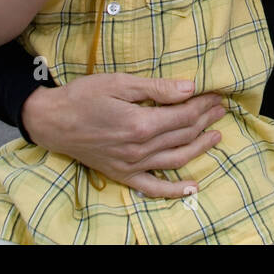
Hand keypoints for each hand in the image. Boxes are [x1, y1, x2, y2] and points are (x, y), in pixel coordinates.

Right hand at [22, 73, 226, 195]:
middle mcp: (139, 148)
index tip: (215, 95)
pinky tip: (192, 187)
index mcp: (140, 124)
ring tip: (216, 135)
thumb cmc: (84, 97)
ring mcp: (131, 165)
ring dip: (200, 147)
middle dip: (205, 120)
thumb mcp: (120, 83)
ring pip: (176, 159)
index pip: (184, 115)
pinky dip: (174, 190)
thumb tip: (190, 88)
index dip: (202, 104)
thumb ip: (156, 88)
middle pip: (183, 134)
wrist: (52, 121)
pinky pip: (153, 187)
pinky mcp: (122, 175)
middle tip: (220, 109)